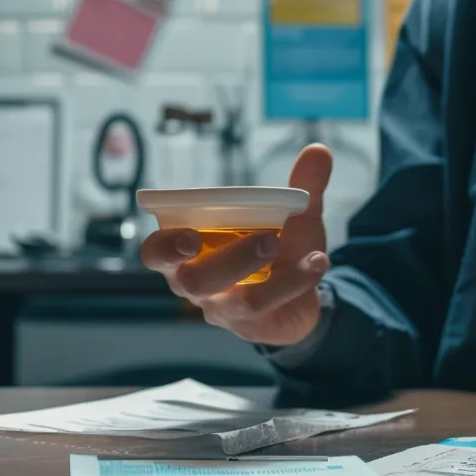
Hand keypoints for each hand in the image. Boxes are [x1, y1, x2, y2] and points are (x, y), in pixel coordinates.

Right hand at [140, 144, 334, 345]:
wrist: (302, 294)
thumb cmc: (275, 248)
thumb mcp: (289, 216)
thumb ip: (301, 187)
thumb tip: (319, 150)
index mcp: (188, 251)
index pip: (156, 253)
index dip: (164, 246)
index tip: (188, 236)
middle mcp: (197, 284)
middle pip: (193, 279)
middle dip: (226, 259)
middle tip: (266, 237)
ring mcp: (223, 309)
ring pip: (233, 300)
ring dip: (260, 272)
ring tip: (283, 243)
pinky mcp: (252, 326)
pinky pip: (268, 307)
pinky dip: (295, 281)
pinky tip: (318, 261)